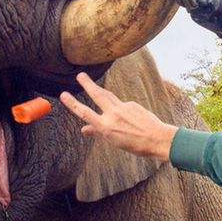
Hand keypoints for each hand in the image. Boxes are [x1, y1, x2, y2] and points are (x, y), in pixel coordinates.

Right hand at [59, 72, 177, 161]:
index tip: (64, 95)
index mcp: (106, 128)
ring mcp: (123, 107)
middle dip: (87, 84)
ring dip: (98, 88)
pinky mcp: (132, 104)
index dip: (72, 104)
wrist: (157, 139)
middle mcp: (113, 115)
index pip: (85, 113)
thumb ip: (99, 132)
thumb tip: (84, 128)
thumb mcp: (114, 141)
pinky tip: (127, 117)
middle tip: (80, 75)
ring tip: (89, 83)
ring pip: (107, 95)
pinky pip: (121, 104)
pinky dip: (119, 108)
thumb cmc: (135, 145)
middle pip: (97, 95)